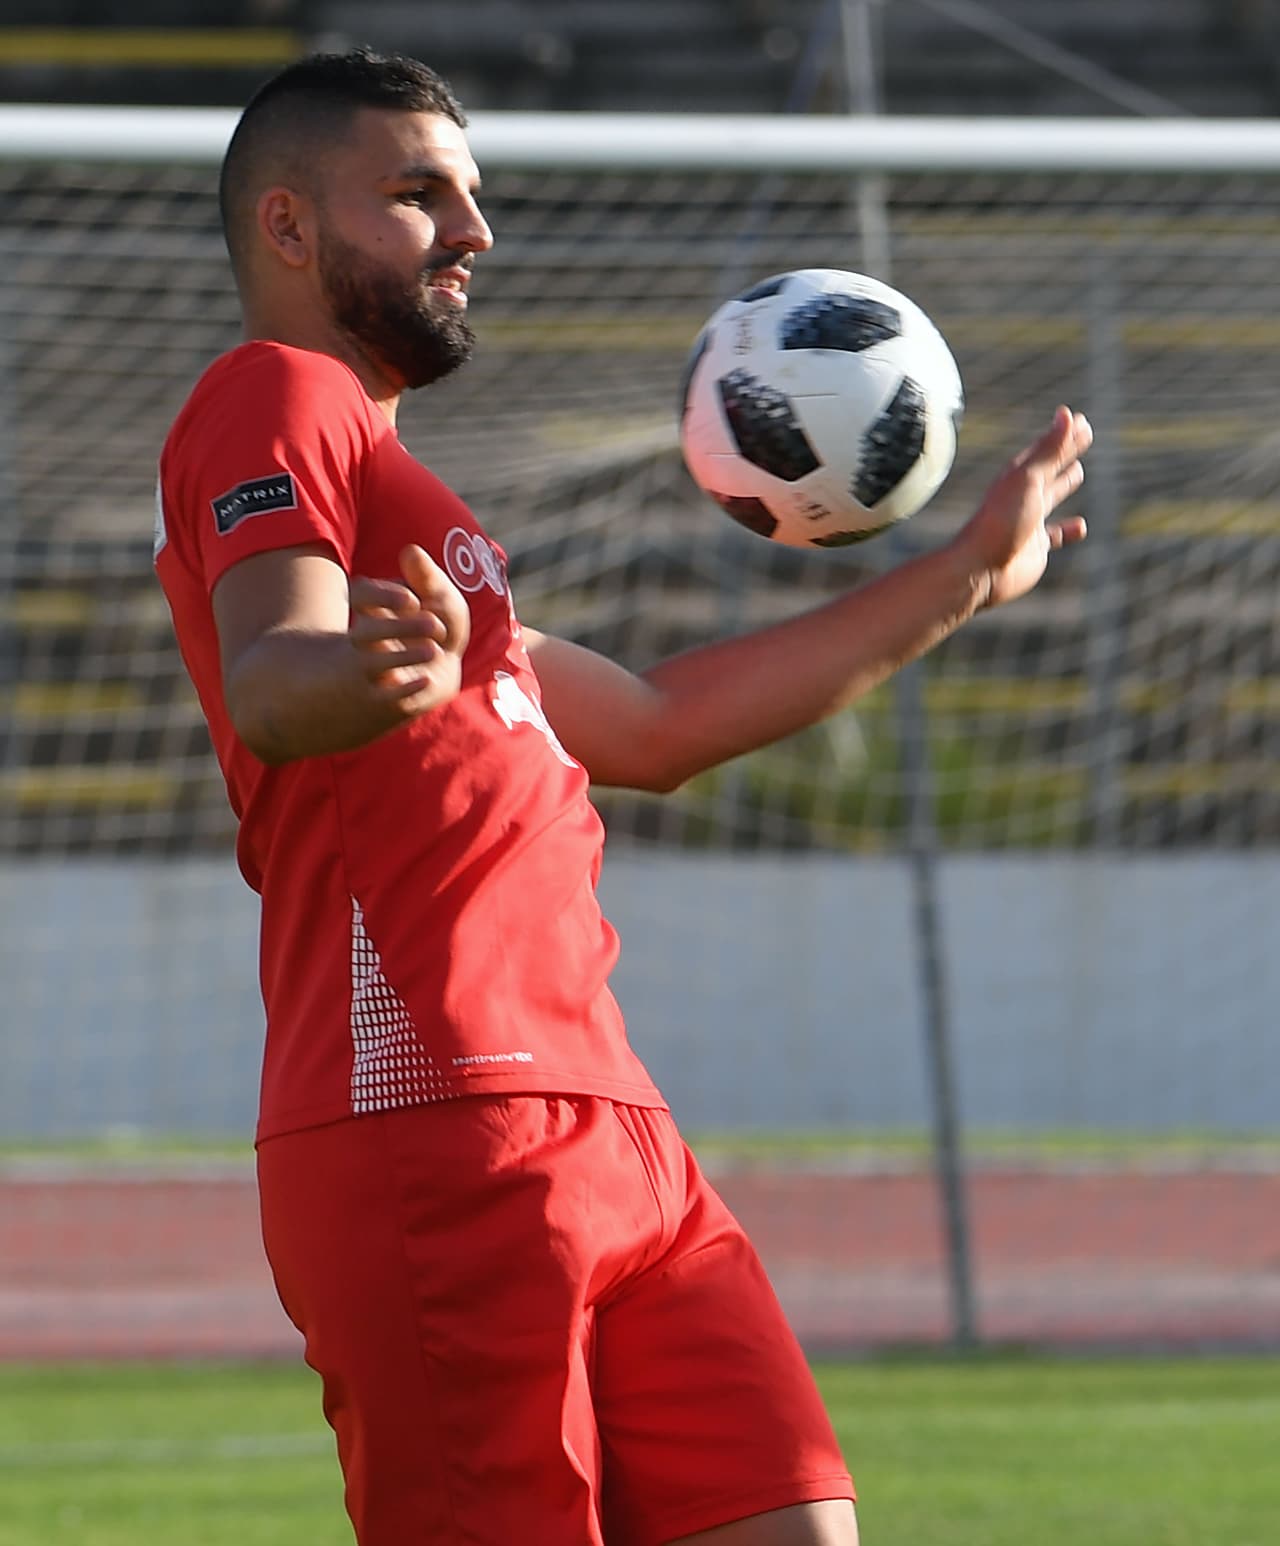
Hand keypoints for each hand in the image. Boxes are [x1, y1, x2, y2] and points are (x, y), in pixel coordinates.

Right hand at [348, 544, 470, 716]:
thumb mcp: (437, 603)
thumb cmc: (427, 632)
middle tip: (434, 624)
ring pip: (373, 663)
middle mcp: (363, 641)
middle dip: (400, 627)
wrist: (427, 683)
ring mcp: (369, 672)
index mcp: (372, 612)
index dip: (383, 595)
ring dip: (403, 656)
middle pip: (365, 632)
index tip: (413, 598)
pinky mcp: (383, 701)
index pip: (361, 595)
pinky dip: (405, 689)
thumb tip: (410, 551)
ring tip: (433, 650)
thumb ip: (428, 578)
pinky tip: (427, 680)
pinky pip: (386, 697)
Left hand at [951, 405, 1091, 609]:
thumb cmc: (1000, 521)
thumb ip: (1051, 450)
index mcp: (1018, 476)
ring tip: (1078, 471)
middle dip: (1065, 451)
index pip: (1046, 448)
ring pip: (1051, 497)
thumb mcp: (1029, 479)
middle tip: (1083, 434)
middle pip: (1049, 467)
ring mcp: (1028, 521)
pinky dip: (1068, 530)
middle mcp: (1023, 496)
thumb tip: (1067, 414)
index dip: (1064, 433)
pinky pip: (1055, 535)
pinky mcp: (1035, 547)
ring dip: (1063, 484)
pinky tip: (1081, 527)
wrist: (980, 569)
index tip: (1080, 419)